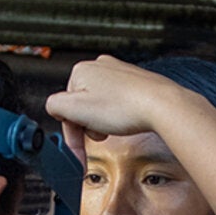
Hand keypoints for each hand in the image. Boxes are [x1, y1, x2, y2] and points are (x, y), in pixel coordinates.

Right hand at [45, 56, 197, 160]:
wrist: (162, 105)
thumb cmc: (125, 107)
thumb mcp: (76, 109)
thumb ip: (55, 106)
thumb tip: (53, 107)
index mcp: (82, 70)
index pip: (65, 105)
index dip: (72, 130)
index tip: (78, 147)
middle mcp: (100, 67)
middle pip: (82, 104)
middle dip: (88, 124)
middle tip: (99, 135)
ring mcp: (119, 73)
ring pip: (100, 104)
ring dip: (103, 121)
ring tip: (114, 127)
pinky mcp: (135, 82)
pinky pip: (119, 103)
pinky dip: (119, 115)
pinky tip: (126, 120)